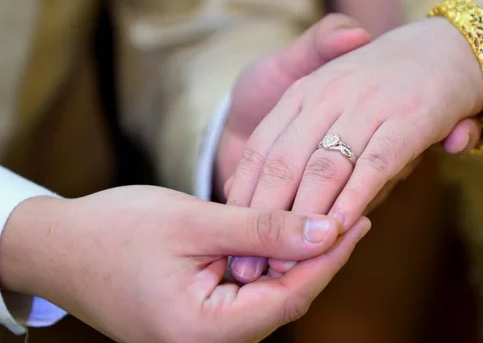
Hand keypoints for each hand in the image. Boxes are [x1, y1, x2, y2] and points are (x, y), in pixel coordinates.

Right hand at [0, 186, 369, 342]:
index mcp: (204, 332)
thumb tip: (326, 231)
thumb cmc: (117, 231)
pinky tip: (285, 237)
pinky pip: (248, 296)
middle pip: (285, 301)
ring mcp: (202, 337)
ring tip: (326, 221)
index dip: (331, 258)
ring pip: (269, 298)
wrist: (59, 247)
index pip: (292, 296)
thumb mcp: (197, 223)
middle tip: (352, 215)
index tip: (361, 221)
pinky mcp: (198, 321)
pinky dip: (269, 265)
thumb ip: (263, 230)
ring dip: (296, 260)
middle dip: (319, 258)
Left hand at [225, 18, 482, 276]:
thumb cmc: (376, 79)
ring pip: (325, 169)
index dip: (244, 196)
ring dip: (304, 220)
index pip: (260, 149)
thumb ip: (292, 136)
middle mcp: (329, 95)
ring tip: (288, 263)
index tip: (230, 235)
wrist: (442, 46)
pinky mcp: (409, 118)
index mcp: (303, 91)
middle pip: (285, 164)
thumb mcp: (326, 94)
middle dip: (265, 218)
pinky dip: (355, 199)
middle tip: (250, 265)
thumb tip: (246, 187)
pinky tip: (341, 229)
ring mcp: (369, 106)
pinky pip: (375, 165)